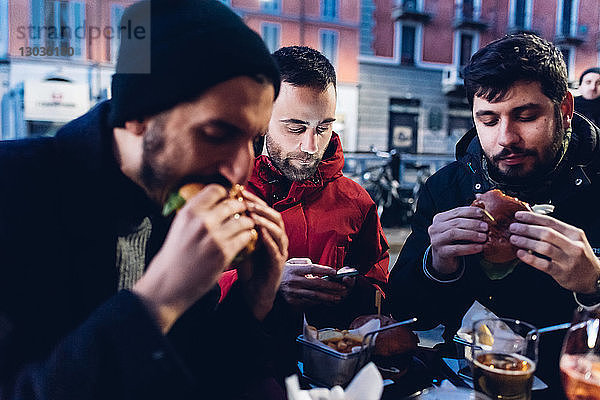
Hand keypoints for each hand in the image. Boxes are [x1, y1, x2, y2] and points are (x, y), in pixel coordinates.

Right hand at [133, 184, 256, 332]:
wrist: (169, 283)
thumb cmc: (174, 255)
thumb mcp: (179, 225)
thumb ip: (196, 212)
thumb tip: (216, 200)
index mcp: (189, 212)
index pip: (215, 189)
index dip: (225, 193)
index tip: (228, 198)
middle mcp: (202, 222)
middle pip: (232, 204)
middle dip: (240, 206)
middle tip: (243, 210)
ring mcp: (214, 238)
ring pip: (242, 221)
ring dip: (247, 222)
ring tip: (248, 224)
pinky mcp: (224, 253)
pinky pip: (244, 238)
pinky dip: (248, 236)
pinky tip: (247, 237)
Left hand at [236, 190, 287, 320]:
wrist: (253, 292)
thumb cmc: (246, 267)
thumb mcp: (239, 243)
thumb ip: (234, 229)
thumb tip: (218, 210)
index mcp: (267, 231)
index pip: (264, 209)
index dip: (254, 200)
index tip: (240, 192)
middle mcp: (276, 238)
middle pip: (275, 216)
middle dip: (261, 207)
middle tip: (247, 202)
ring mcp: (280, 251)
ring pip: (278, 230)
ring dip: (265, 221)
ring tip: (252, 216)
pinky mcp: (279, 264)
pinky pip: (276, 249)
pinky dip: (268, 240)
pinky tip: (259, 234)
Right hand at [279, 258, 350, 307]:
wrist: (265, 286)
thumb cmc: (281, 273)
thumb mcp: (289, 263)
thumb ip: (303, 262)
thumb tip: (315, 264)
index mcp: (294, 269)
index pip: (312, 268)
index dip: (325, 270)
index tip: (336, 272)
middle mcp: (293, 280)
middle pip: (316, 283)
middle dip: (331, 286)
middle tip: (342, 287)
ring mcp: (292, 292)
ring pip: (314, 295)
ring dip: (328, 296)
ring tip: (338, 297)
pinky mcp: (292, 301)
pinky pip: (308, 302)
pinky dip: (319, 302)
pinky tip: (327, 302)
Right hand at [428, 206, 488, 274]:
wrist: (444, 259)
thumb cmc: (453, 240)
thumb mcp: (457, 227)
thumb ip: (465, 217)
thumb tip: (481, 201)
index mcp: (439, 218)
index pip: (456, 211)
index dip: (470, 211)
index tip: (483, 213)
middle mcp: (435, 228)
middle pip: (456, 222)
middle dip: (473, 224)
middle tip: (486, 227)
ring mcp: (436, 240)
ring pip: (455, 234)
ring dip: (472, 234)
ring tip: (484, 237)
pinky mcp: (441, 252)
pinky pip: (456, 249)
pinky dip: (469, 248)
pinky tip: (479, 248)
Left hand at [509, 211, 599, 293]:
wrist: (594, 277)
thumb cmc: (578, 256)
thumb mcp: (573, 240)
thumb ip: (556, 232)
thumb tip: (530, 222)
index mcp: (574, 233)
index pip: (551, 221)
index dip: (532, 218)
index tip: (518, 216)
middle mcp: (573, 245)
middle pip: (546, 233)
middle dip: (527, 229)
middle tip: (513, 228)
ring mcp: (568, 259)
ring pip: (544, 247)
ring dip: (526, 242)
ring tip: (514, 239)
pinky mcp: (562, 272)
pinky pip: (543, 264)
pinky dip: (529, 258)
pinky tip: (520, 254)